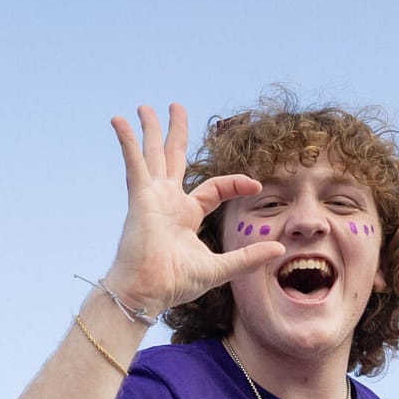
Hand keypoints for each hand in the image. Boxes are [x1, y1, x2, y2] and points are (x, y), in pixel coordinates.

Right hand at [102, 104, 286, 316]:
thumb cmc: (176, 283)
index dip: (235, 183)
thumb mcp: (221, 268)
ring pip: (153, 154)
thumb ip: (249, 257)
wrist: (148, 291)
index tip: (256, 186)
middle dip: (176, 132)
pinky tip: (119, 120)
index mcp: (186, 215)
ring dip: (150, 129)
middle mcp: (168, 201)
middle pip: (174, 158)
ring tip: (144, 107)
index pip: (214, 188)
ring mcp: (153, 196)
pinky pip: (134, 162)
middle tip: (176, 107)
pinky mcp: (140, 196)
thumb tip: (279, 249)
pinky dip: (127, 141)